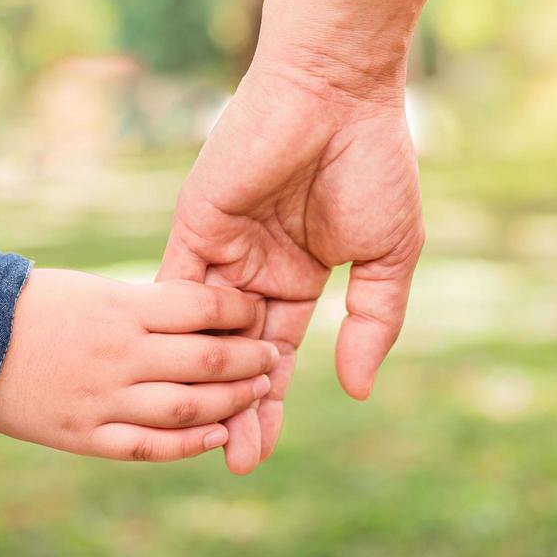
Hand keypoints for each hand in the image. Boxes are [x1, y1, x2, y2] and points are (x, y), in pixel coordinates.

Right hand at [0, 268, 278, 460]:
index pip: (201, 306)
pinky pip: (149, 446)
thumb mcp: (91, 289)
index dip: (238, 309)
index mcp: (120, 307)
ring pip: (188, 408)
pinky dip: (189, 445)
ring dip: (231, 402)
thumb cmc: (31, 305)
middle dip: (249, 359)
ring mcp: (103, 399)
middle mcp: (119, 354)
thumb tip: (201, 315)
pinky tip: (218, 436)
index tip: (257, 310)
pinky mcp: (85, 435)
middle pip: (207, 361)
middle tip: (273, 355)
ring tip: (256, 392)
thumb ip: (142, 306)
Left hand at [158, 52, 423, 473]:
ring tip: (203, 435)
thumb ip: (371, 322)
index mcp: (298, 274)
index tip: (257, 455)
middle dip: (236, 408)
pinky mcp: (195, 225)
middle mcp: (254, 267)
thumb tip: (358, 390)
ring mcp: (222, 248)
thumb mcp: (387, 255)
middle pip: (235, 354)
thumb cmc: (372, 163)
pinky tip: (168, 376)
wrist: (336, 93)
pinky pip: (175, 288)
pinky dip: (171, 331)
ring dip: (202, 381)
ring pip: (202, 332)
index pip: (277, 354)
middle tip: (234, 463)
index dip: (269, 404)